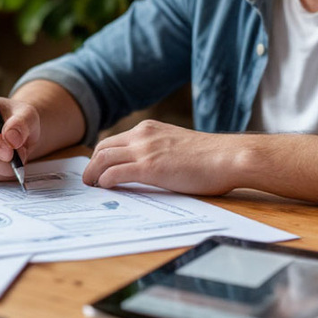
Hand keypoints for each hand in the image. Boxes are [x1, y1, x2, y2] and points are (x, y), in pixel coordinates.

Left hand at [82, 120, 238, 194]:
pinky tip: (105, 188)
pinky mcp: (149, 167)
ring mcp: (144, 150)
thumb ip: (159, 150)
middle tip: (89, 180)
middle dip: (91, 164)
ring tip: (91, 186)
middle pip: (102, 148)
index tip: (97, 168)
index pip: (114, 140)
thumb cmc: (211, 157)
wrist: (228, 157)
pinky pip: (114, 173)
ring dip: (93, 174)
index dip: (101, 155)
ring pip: (103, 159)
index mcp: (149, 129)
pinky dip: (104, 181)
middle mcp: (142, 135)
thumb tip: (150, 167)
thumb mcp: (177, 145)